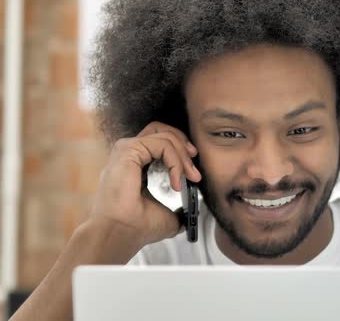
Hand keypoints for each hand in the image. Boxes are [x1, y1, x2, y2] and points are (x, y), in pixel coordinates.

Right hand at [89, 121, 201, 246]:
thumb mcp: (168, 212)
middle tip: (194, 170)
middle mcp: (129, 154)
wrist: (121, 234)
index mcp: (135, 165)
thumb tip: (196, 208)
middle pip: (162, 129)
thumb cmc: (137, 226)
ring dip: (183, 156)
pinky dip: (176, 161)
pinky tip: (176, 181)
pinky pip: (162, 144)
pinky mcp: (127, 150)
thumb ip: (180, 205)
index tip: (193, 170)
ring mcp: (126, 150)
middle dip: (184, 145)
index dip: (181, 148)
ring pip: (165, 136)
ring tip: (189, 177)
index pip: (159, 140)